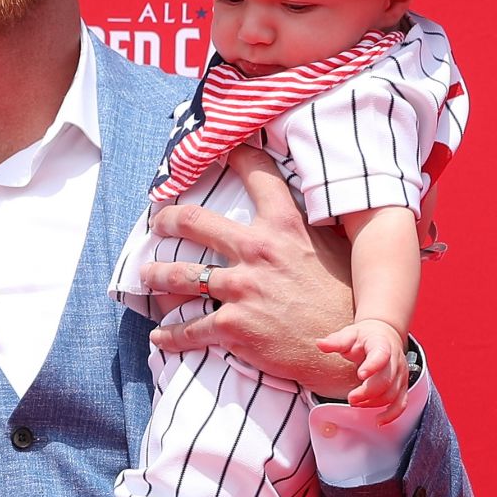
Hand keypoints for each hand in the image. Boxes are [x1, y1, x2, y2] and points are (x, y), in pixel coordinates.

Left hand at [142, 146, 355, 393]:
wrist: (350, 346)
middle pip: (195, 222)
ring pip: (180, 276)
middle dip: (168, 220)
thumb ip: (307, 227)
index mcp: (284, 225)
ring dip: (156, 276)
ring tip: (146, 276)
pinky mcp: (233, 326)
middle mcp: (257, 250)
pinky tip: (159, 337)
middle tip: (157, 223)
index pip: (257, 175)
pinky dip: (169, 335)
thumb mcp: (333, 248)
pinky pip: (189, 329)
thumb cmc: (344, 297)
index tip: (220, 150)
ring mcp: (242, 288)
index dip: (237, 156)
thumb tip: (307, 206)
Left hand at [317, 317, 410, 421]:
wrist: (384, 336)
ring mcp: (400, 374)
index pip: (381, 355)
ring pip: (392, 394)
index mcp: (382, 345)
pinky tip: (378, 421)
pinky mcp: (402, 385)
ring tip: (356, 404)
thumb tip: (320, 343)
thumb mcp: (349, 335)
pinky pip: (401, 403)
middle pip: (386, 380)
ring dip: (374, 403)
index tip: (360, 374)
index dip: (373, 366)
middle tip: (351, 398)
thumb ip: (336, 341)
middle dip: (368, 392)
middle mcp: (395, 360)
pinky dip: (392, 414)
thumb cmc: (364, 337)